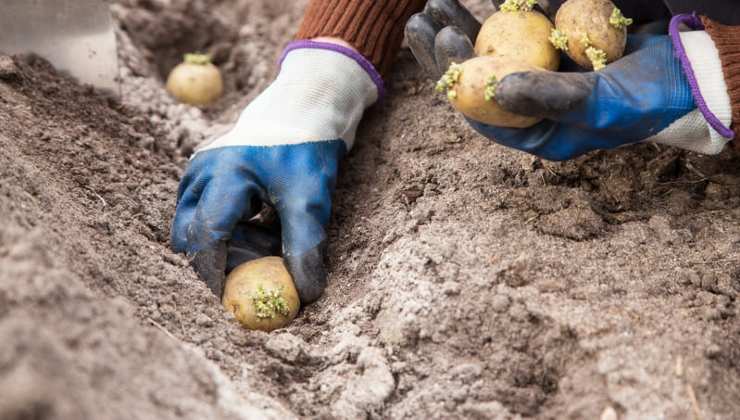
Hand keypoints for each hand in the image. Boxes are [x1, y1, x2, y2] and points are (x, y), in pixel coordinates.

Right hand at [172, 41, 379, 302]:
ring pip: (198, 229)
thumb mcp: (311, 199)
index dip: (216, 276)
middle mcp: (200, 174)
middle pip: (192, 237)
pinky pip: (206, 217)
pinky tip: (262, 223)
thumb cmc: (307, 150)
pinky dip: (231, 231)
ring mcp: (196, 173)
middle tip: (257, 268)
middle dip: (221, 260)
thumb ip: (305, 247)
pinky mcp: (203, 178)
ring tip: (267, 235)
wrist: (304, 110)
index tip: (236, 301)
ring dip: (228, 245)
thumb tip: (305, 294)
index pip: (205, 238)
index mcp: (223, 175)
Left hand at [405, 1, 722, 159]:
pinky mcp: (553, 48)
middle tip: (423, 19)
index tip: (444, 42)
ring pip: (490, 48)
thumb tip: (496, 86)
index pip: (481, 107)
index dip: (456, 75)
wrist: (688, 73)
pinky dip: (501, 10)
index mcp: (534, 132)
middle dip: (448, 47)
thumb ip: (550, 97)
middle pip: (476, 75)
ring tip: (435, 3)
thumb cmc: (648, 100)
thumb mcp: (600, 104)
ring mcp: (540, 74)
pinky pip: (518, 28)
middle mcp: (530, 105)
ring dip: (464, 23)